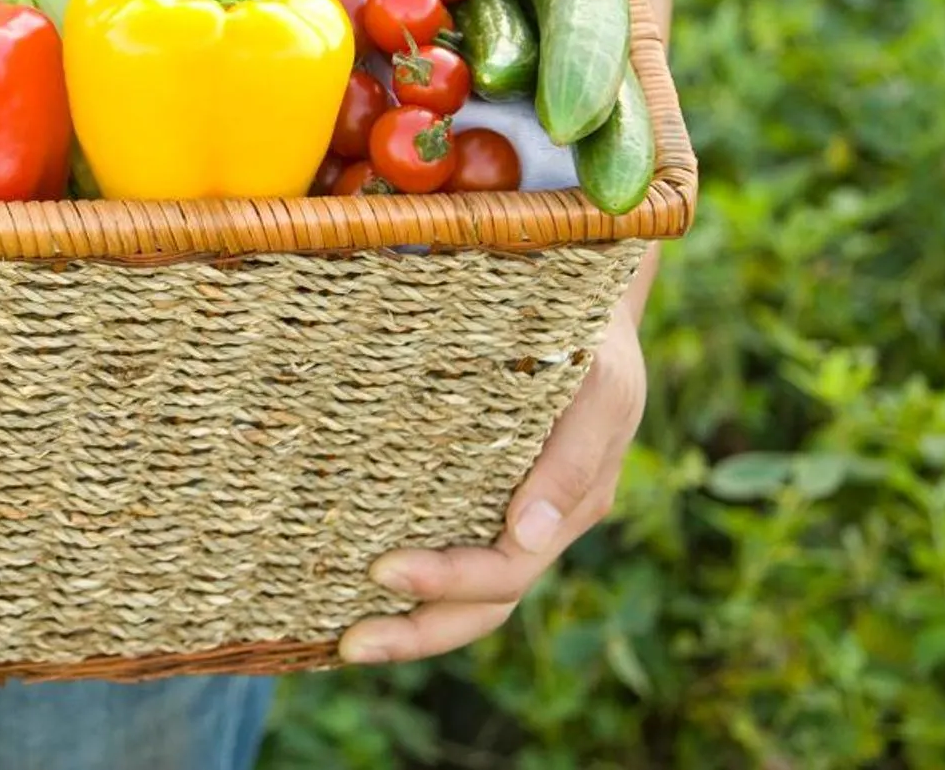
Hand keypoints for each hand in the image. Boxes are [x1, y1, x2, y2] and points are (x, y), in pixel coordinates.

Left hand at [336, 301, 647, 664]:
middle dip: (419, 630)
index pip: (506, 570)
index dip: (447, 581)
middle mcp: (539, 525)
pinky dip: (415, 584)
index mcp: (570, 505)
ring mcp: (513, 516)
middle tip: (350, 643)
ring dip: (411, 625)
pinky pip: (451, 550)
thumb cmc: (590, 338)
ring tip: (344, 640)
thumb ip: (571, 461)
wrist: (583, 301)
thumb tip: (529, 537)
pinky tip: (353, 590)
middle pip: (484, 605)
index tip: (382, 570)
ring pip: (468, 597)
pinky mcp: (483, 495)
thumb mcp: (600, 387)